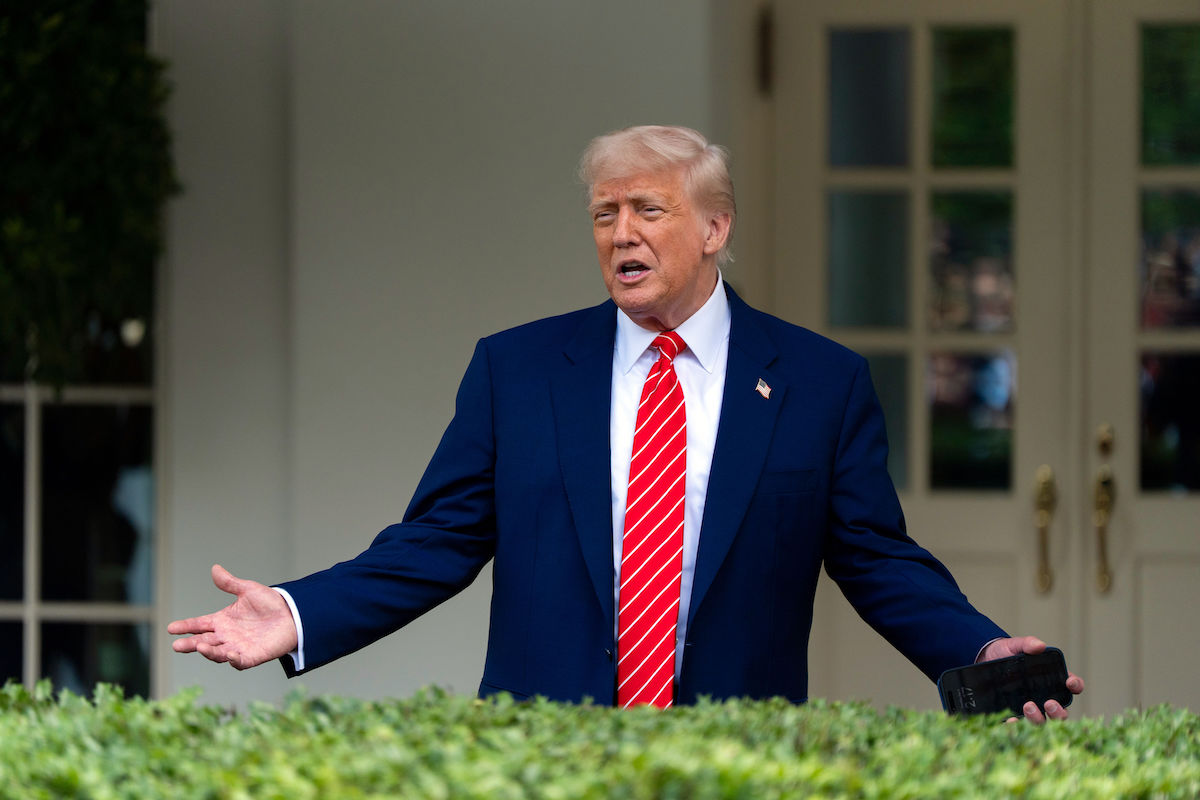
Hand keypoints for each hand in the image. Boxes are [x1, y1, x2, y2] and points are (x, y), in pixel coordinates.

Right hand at [167, 564, 298, 669]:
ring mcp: (238, 647)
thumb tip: (215, 568)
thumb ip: (230, 583)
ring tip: (199, 645)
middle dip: (189, 644)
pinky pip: (240, 662)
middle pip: (203, 642)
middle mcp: (227, 636)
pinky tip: (230, 654)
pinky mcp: (253, 656)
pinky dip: (234, 660)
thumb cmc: (270, 603)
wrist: (293, 614)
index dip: (185, 626)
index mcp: (222, 621)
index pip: (199, 624)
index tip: (171, 627)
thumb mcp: (248, 590)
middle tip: (176, 645)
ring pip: (218, 653)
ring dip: (209, 651)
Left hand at [979, 635, 1084, 722]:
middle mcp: (1044, 698)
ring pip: (1043, 723)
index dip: (1075, 686)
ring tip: (1028, 706)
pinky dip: (1018, 726)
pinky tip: (1012, 719)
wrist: (982, 659)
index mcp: (1052, 680)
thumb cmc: (1005, 653)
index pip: (1072, 686)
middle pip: (1061, 713)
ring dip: (1039, 719)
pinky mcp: (1014, 715)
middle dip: (1059, 712)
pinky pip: (1019, 727)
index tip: (1069, 683)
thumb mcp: (1015, 646)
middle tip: (1049, 703)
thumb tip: (1040, 646)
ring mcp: (1030, 708)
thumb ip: (1027, 644)